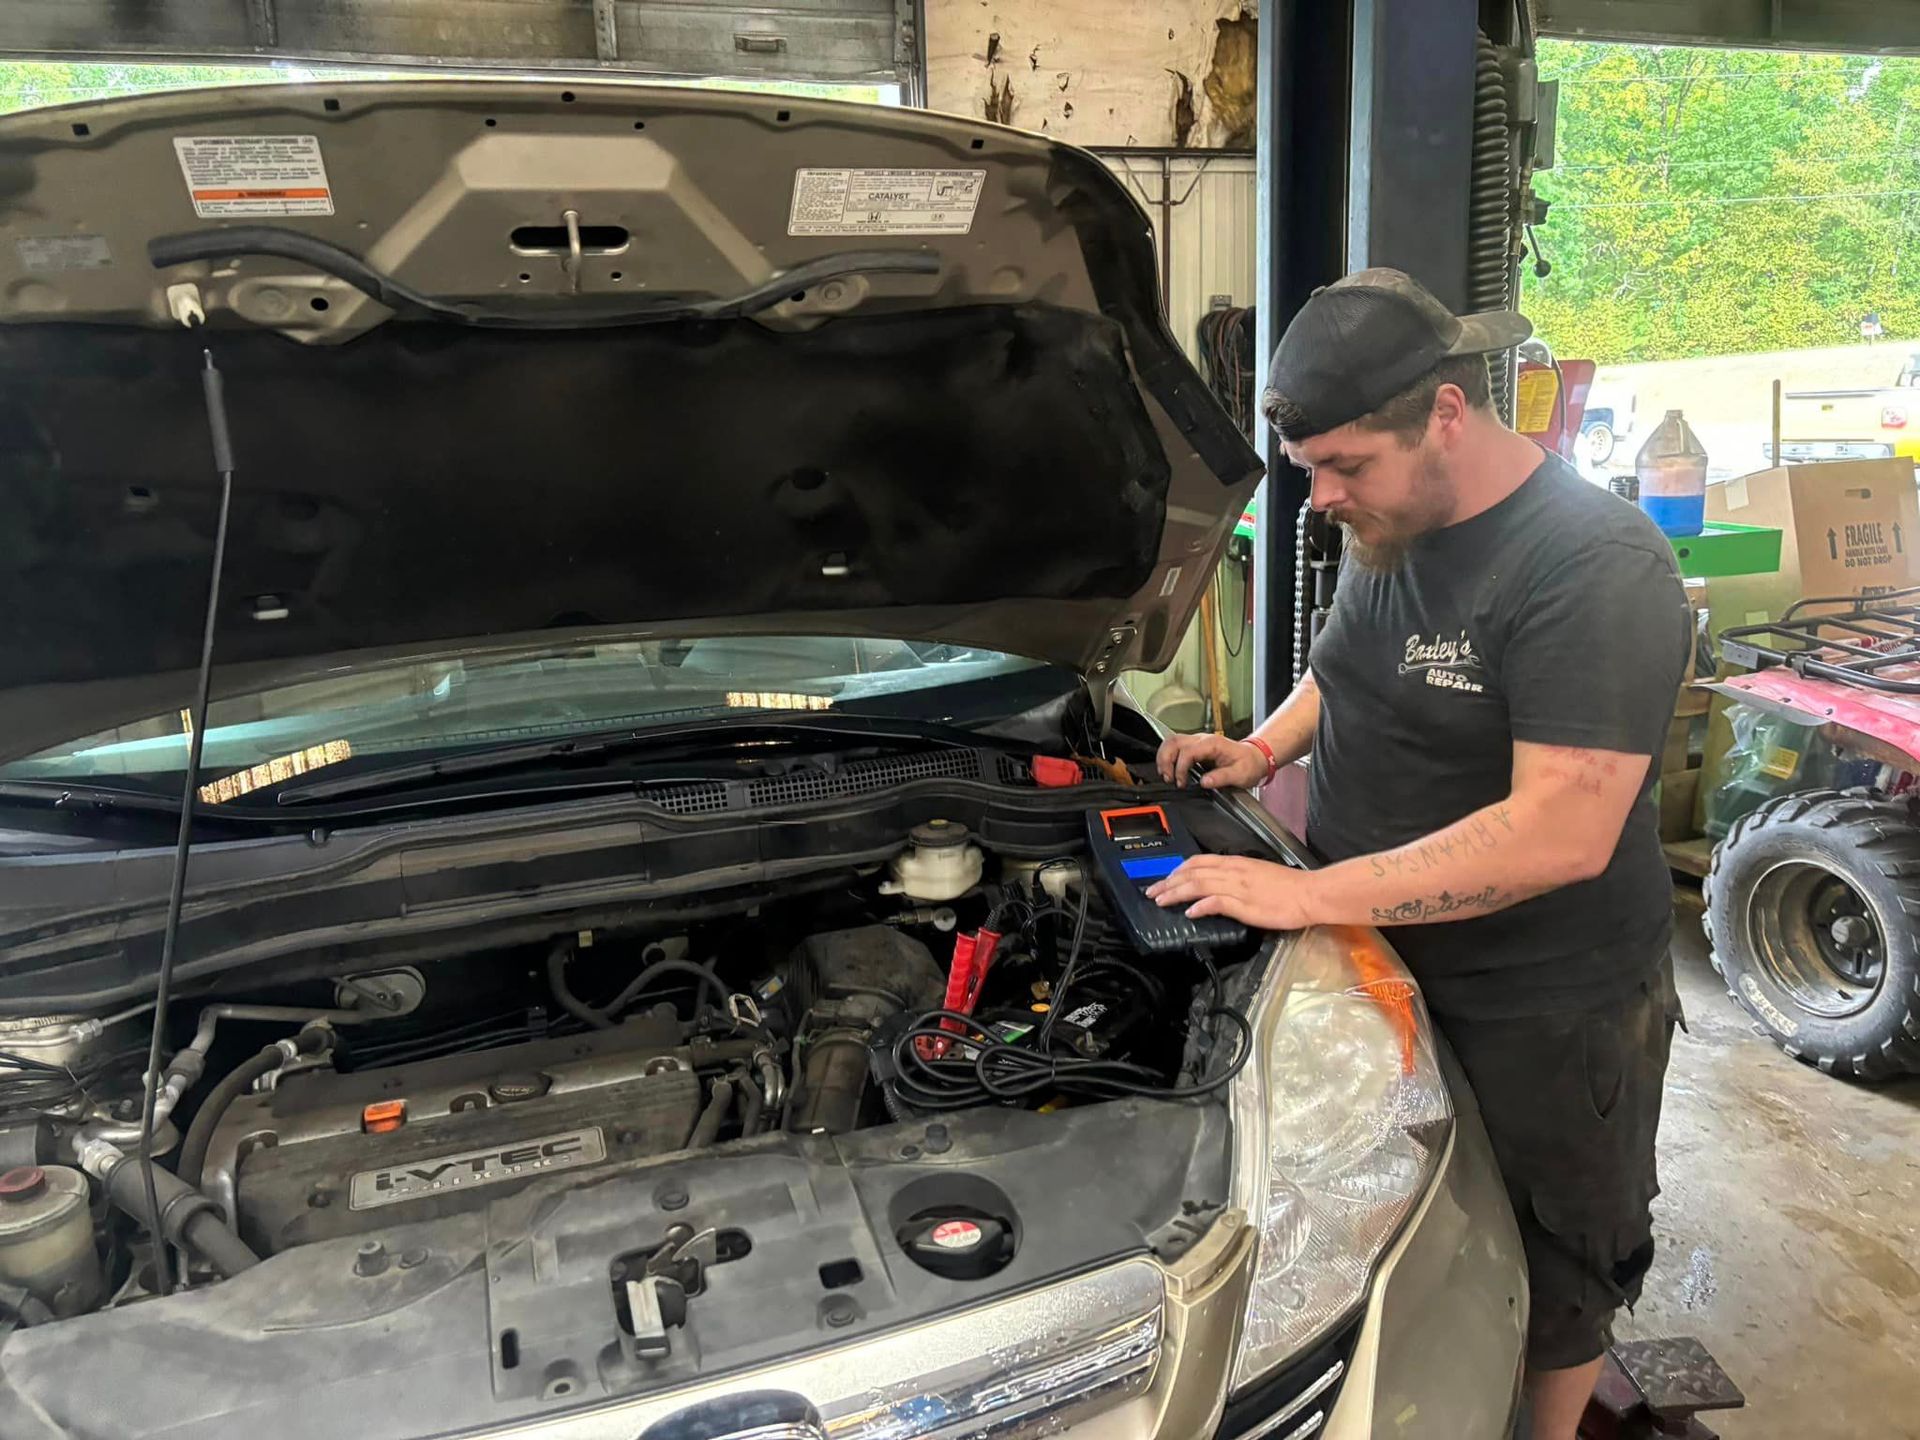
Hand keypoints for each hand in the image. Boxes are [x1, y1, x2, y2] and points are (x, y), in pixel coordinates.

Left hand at [1145, 855, 1321, 928]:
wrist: (1310, 893)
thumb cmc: (1288, 887)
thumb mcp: (1257, 875)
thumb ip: (1235, 878)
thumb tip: (1217, 886)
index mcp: (1236, 863)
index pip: (1199, 861)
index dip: (1179, 870)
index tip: (1166, 879)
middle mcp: (1233, 871)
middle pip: (1193, 873)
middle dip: (1169, 882)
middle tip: (1153, 892)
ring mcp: (1238, 887)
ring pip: (1199, 884)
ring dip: (1176, 893)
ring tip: (1161, 900)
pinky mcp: (1245, 904)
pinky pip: (1217, 902)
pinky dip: (1200, 906)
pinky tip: (1190, 912)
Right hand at [1155, 732, 1269, 789]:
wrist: (1255, 758)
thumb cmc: (1249, 764)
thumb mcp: (1240, 774)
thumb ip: (1221, 777)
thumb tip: (1204, 782)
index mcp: (1213, 744)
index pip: (1188, 751)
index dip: (1180, 768)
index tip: (1181, 782)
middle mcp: (1203, 739)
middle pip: (1174, 741)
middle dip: (1166, 760)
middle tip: (1168, 777)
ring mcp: (1198, 742)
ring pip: (1172, 741)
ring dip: (1164, 757)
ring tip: (1165, 774)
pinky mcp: (1195, 747)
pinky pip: (1176, 746)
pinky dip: (1168, 757)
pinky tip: (1169, 769)